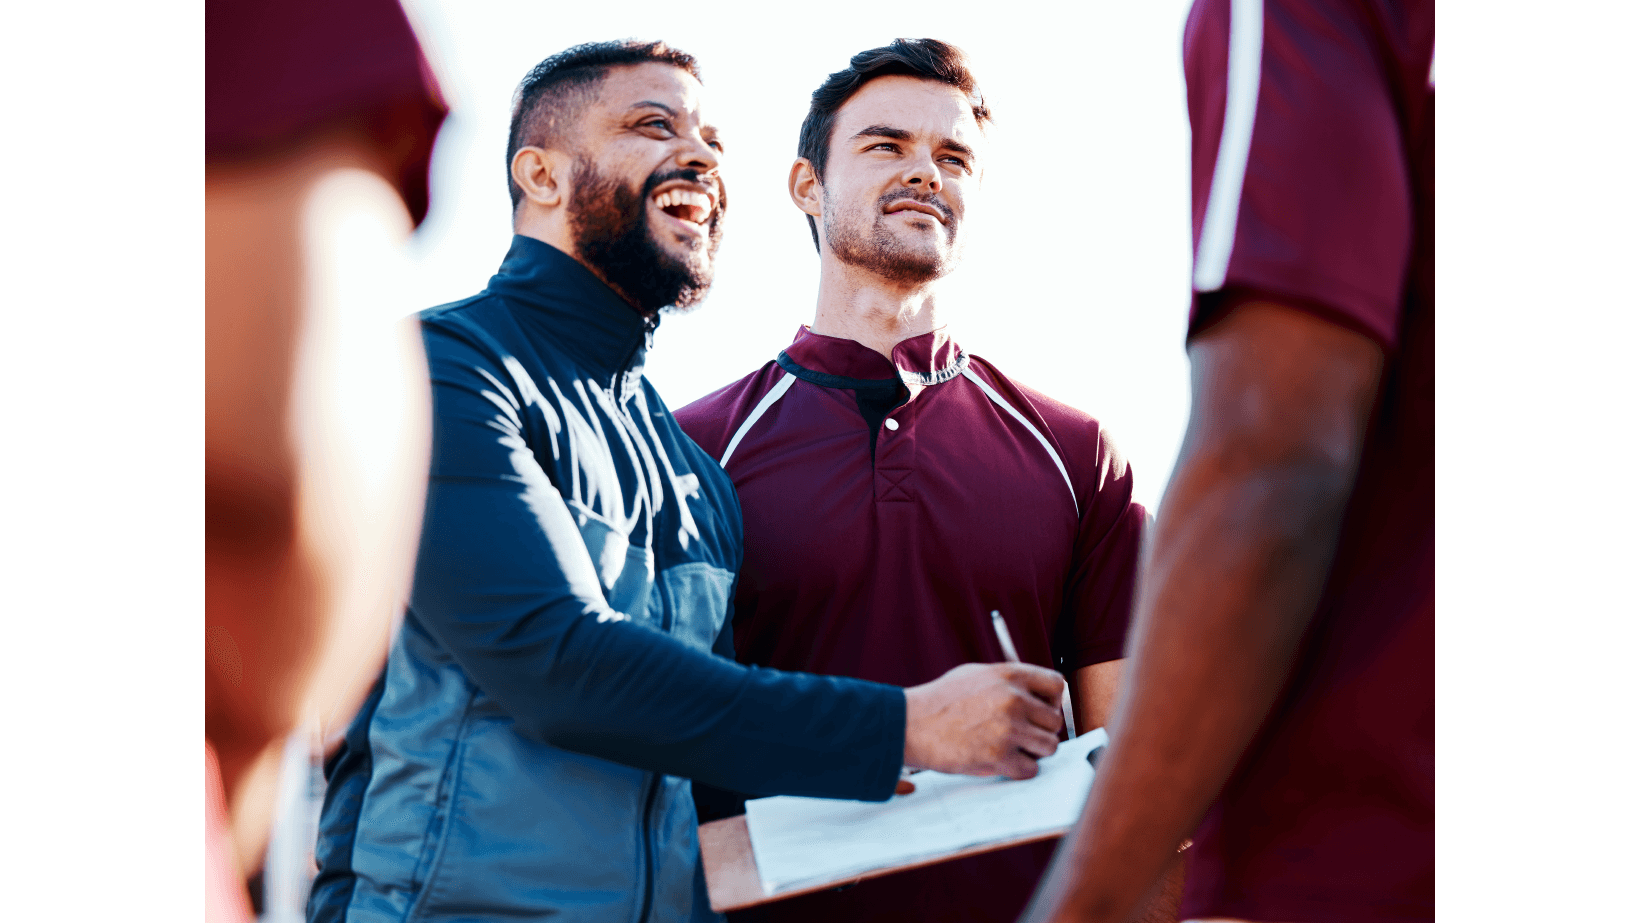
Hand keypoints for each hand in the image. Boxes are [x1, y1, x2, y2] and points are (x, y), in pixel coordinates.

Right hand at [903, 663, 1064, 778]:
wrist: (912, 724)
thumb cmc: (941, 700)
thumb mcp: (976, 675)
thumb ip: (1009, 681)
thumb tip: (1038, 694)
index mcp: (1009, 675)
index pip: (1057, 685)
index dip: (1052, 701)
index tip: (1041, 711)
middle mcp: (1013, 699)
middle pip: (1055, 721)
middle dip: (1041, 730)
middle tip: (1023, 735)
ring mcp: (1008, 729)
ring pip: (1049, 746)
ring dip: (1034, 751)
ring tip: (1013, 749)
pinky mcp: (1000, 756)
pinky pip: (1031, 769)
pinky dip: (1020, 770)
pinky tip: (1003, 762)